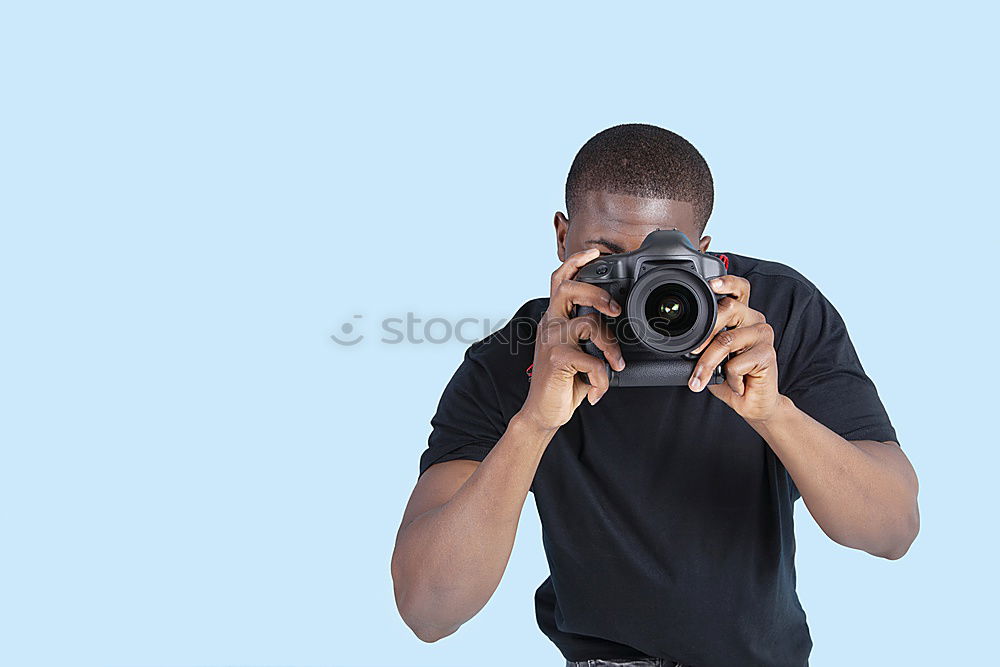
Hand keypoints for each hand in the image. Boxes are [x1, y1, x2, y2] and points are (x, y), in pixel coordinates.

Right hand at [519, 248, 626, 431]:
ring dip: (611, 347)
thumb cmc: (563, 382)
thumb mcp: (578, 352)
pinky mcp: (557, 358)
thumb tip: (617, 325)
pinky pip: (593, 361)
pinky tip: (599, 390)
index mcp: (555, 319)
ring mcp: (552, 340)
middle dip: (597, 293)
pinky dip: (603, 379)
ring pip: (588, 324)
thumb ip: (589, 335)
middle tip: (615, 309)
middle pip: (569, 288)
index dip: (576, 263)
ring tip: (615, 364)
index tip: (595, 252)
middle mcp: (550, 324)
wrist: (543, 412)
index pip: (560, 281)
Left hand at [688, 275, 780, 421]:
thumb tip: (683, 341)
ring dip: (707, 364)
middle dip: (703, 334)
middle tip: (692, 354)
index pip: (738, 288)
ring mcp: (763, 335)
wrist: (752, 403)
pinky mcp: (768, 353)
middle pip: (727, 310)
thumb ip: (703, 341)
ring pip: (725, 340)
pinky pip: (735, 363)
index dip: (726, 282)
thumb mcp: (711, 355)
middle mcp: (754, 319)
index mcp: (741, 314)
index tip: (711, 284)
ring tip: (701, 380)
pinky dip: (729, 378)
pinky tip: (737, 382)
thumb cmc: (731, 376)